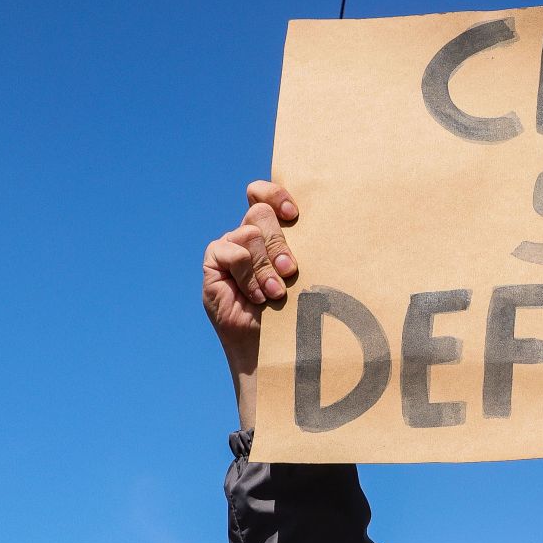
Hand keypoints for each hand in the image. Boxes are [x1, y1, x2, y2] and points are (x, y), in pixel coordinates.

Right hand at [202, 180, 300, 426]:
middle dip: (279, 242)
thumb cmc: (296, 312)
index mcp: (271, 232)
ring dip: (265, 265)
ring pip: (248, 233)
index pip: (264, 194)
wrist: (272, 348)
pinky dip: (248, 274)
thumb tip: (329, 223)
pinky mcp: (213, 265)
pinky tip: (257, 296)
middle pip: (260, 213)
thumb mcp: (304, 276)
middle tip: (291, 271)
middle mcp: (248, 235)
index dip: (275, 194)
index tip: (294, 214)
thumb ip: (303, 249)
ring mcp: (229, 248)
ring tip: (276, 292)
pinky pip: (230, 253)